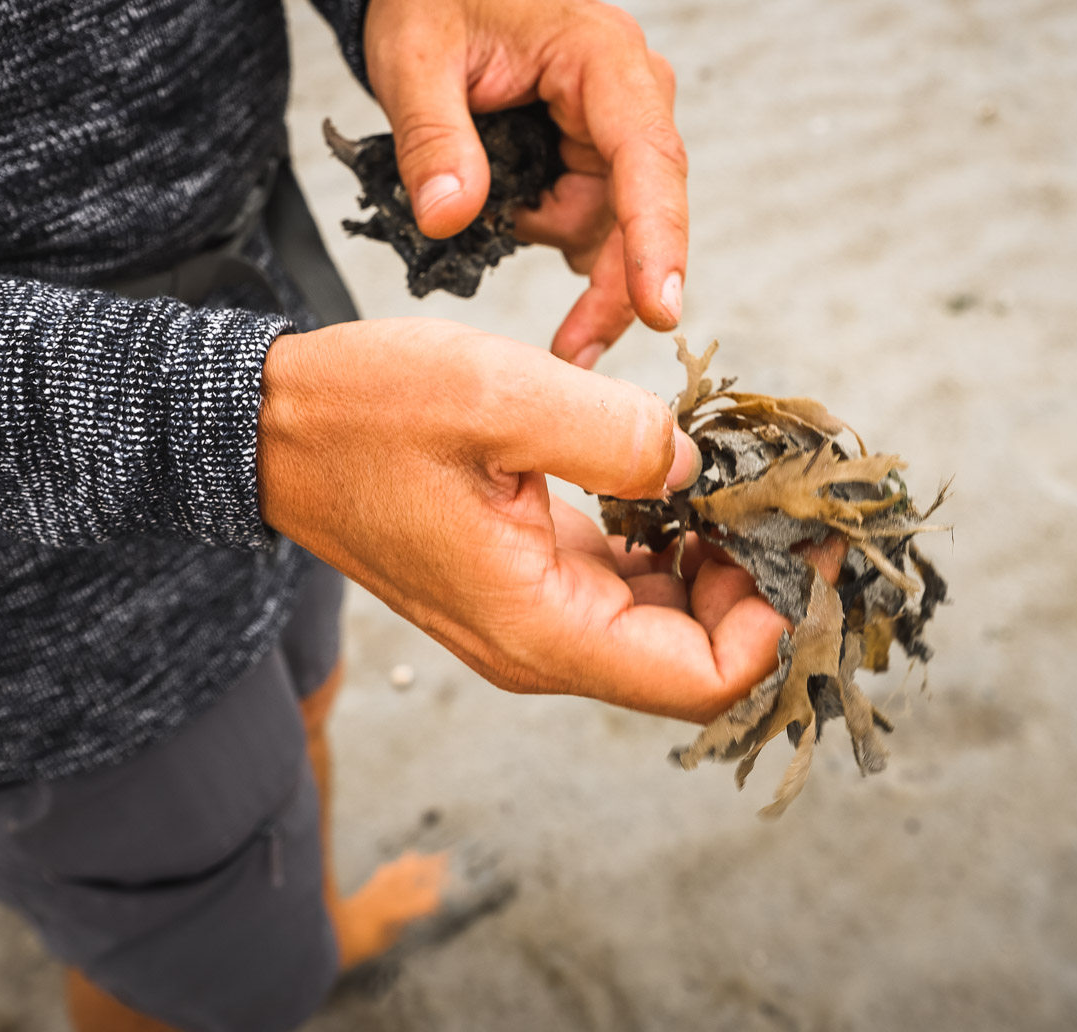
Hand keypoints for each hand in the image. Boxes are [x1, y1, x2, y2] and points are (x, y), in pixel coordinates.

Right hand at [256, 319, 785, 721]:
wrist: (268, 428)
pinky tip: (679, 475)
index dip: (778, 619)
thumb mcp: (498, 397)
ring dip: (718, 559)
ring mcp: (533, 615)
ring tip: (743, 477)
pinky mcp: (525, 579)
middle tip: (788, 496)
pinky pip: (626, 584)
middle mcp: (543, 643)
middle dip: (760, 584)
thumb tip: (696, 470)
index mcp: (541, 627)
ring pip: (666, 622)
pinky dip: (670, 540)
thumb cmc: (363, 414)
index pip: (705, 679)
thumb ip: (617, 436)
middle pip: (698, 657)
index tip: (808, 534)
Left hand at [364, 0, 686, 368]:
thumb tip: (450, 218)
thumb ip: (432, 139)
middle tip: (570, 355)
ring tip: (497, 212)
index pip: (647, 159)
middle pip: (643, 212)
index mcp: (604, 57)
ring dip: (557, 245)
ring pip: (613, 227)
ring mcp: (619, 127)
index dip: (657, 241)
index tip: (657, 311)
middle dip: (610, 285)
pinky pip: (590, 220)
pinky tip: (513, 218)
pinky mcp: (599, 154)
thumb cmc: (430, 1)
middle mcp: (631, 94)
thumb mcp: (411, 59)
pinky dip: (550, 235)